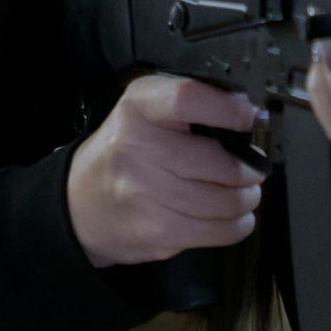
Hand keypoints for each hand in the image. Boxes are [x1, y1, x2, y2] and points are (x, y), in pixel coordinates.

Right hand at [67, 75, 265, 267]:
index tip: (251, 117)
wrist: (78, 205)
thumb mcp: (145, 111)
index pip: (188, 99)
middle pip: (220, 162)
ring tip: (244, 193)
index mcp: (138, 108)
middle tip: (252, 169)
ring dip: (246, 199)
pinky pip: (218, 230)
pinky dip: (237, 224)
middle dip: (249, 170)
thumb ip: (191, 104)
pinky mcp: (156, 231)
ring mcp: (146, 194)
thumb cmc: (123, 153)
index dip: (228, 110)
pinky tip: (233, 216)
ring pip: (225, 201)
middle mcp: (138, 148)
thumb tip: (250, 113)